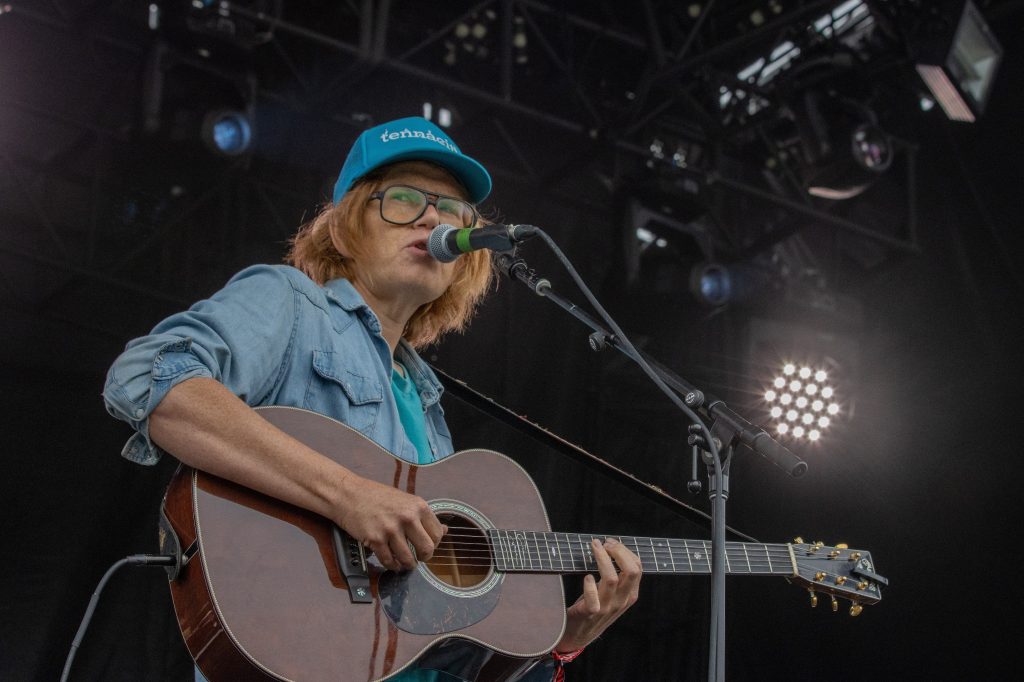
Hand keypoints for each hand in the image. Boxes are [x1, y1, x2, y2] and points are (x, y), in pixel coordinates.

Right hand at [335, 473, 445, 570]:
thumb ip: (423, 517)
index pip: (437, 534)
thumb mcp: (405, 501)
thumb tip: (444, 530)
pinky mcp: (375, 539)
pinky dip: (392, 565)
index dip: (434, 544)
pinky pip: (389, 561)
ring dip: (407, 565)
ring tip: (404, 563)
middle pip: (427, 549)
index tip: (427, 546)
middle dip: (424, 558)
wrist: (349, 494)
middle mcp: (407, 517)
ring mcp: (391, 529)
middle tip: (419, 558)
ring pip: (408, 559)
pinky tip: (392, 562)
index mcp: (418, 506)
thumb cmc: (376, 496)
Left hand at [555, 538, 641, 652]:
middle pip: (630, 571)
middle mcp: (622, 600)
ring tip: (594, 547)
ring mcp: (607, 607)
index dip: (625, 551)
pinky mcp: (591, 613)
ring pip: (611, 579)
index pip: (637, 568)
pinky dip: (589, 585)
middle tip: (605, 543)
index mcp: (630, 594)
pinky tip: (587, 577)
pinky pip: (593, 598)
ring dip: (602, 558)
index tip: (611, 542)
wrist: (580, 633)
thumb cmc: (594, 606)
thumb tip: (611, 546)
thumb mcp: (612, 593)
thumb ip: (617, 576)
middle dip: (618, 551)